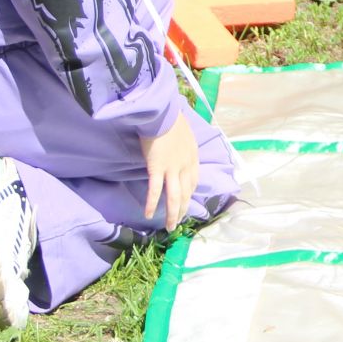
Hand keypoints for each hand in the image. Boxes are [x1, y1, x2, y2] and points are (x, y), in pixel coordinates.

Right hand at [139, 112, 200, 230]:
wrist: (162, 114)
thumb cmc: (171, 121)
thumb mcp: (185, 135)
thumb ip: (184, 147)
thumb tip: (180, 150)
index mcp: (193, 158)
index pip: (193, 182)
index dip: (189, 196)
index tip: (185, 204)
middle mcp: (186, 166)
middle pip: (186, 194)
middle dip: (182, 210)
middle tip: (178, 224)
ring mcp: (172, 169)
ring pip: (174, 197)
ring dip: (172, 214)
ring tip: (169, 227)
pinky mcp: (157, 168)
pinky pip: (155, 191)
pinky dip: (152, 204)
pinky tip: (149, 215)